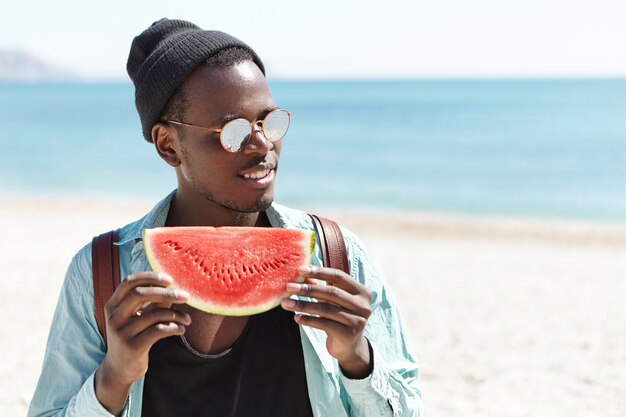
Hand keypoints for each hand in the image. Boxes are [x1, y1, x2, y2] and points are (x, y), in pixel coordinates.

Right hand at [95, 272, 190, 413]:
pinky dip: (174, 327)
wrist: (119, 369)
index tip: (170, 279)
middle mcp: (114, 317)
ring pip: (154, 314)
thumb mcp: (137, 317)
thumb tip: (173, 286)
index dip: (150, 277)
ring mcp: (122, 332)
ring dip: (176, 314)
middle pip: (140, 294)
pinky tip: (181, 329)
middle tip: (185, 296)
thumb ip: (151, 302)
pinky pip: (159, 330)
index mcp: (112, 305)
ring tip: (187, 319)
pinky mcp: (133, 347)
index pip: (129, 282)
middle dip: (166, 293)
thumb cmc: (132, 336)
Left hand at [281, 266, 372, 378]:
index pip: (339, 276)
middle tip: (289, 287)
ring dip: (303, 305)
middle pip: (331, 292)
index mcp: (361, 292)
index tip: (300, 270)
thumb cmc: (339, 318)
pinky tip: (296, 318)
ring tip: (286, 303)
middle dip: (308, 289)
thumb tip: (300, 274)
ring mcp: (358, 320)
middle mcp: (363, 305)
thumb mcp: (331, 301)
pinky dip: (308, 320)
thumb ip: (319, 287)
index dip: (319, 272)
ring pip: (325, 309)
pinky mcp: (349, 334)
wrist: (349, 347)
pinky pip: (324, 324)